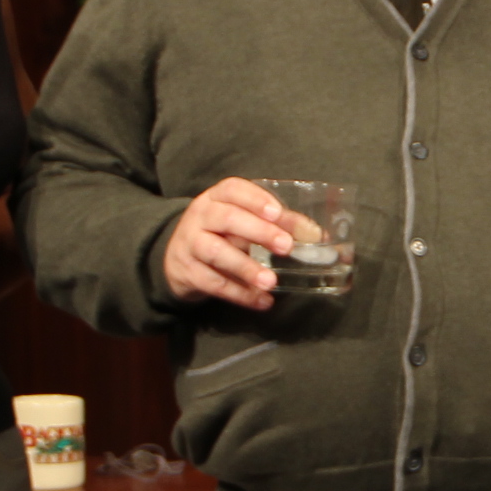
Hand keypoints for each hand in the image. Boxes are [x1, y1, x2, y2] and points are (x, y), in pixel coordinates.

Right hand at [162, 177, 289, 309]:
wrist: (176, 260)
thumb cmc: (219, 234)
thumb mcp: (240, 221)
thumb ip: (275, 223)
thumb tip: (314, 233)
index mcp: (215, 198)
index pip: (232, 189)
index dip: (256, 199)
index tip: (278, 212)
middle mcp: (200, 216)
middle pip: (227, 219)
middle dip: (259, 231)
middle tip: (286, 246)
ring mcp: (190, 244)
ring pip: (216, 252)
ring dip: (246, 267)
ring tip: (271, 281)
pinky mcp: (188, 272)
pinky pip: (214, 283)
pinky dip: (240, 294)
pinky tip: (262, 301)